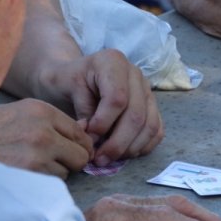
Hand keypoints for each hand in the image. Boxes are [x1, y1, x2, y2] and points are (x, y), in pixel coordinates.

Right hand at [0, 99, 92, 177]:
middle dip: (70, 162)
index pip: (80, 133)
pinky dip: (41, 185)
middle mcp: (42, 129)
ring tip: (25, 169)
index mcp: (39, 110)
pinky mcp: (29, 174)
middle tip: (50, 165)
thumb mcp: (13, 116)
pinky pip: (52, 185)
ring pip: (67, 172)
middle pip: (81, 154)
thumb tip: (81, 138)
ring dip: (53, 175)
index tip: (68, 154)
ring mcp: (37, 153)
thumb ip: (44, 124)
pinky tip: (21, 178)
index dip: (77, 146)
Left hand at [35, 49, 164, 164]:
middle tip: (99, 159)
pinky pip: (156, 130)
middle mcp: (135, 74)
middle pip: (136, 115)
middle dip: (117, 143)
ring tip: (110, 158)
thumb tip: (93, 138)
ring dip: (131, 148)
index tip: (88, 137)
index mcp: (113, 62)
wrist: (76, 76)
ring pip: (149, 125)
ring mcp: (147, 90)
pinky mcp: (152, 105)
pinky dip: (143, 146)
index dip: (104, 123)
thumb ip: (81, 109)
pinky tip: (125, 154)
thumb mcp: (64, 86)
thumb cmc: (68, 80)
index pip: (118, 98)